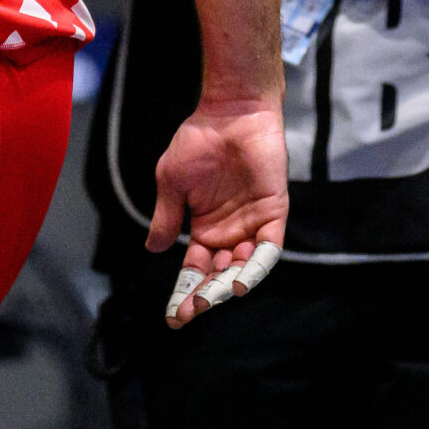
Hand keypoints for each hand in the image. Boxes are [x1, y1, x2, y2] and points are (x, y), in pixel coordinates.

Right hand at [148, 99, 289, 328]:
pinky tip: (241, 281)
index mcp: (204, 230)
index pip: (195, 270)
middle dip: (206, 296)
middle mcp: (229, 233)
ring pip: (244, 268)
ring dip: (229, 285)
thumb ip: (167, 217)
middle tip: (192, 310)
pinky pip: (269, 249)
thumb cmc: (197, 141)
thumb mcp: (171, 182)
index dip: (185, 293)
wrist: (229, 112)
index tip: (173, 317)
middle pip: (219, 276)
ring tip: (213, 297)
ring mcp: (252, 224)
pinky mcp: (273, 213)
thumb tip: (154, 250)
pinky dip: (256, 266)